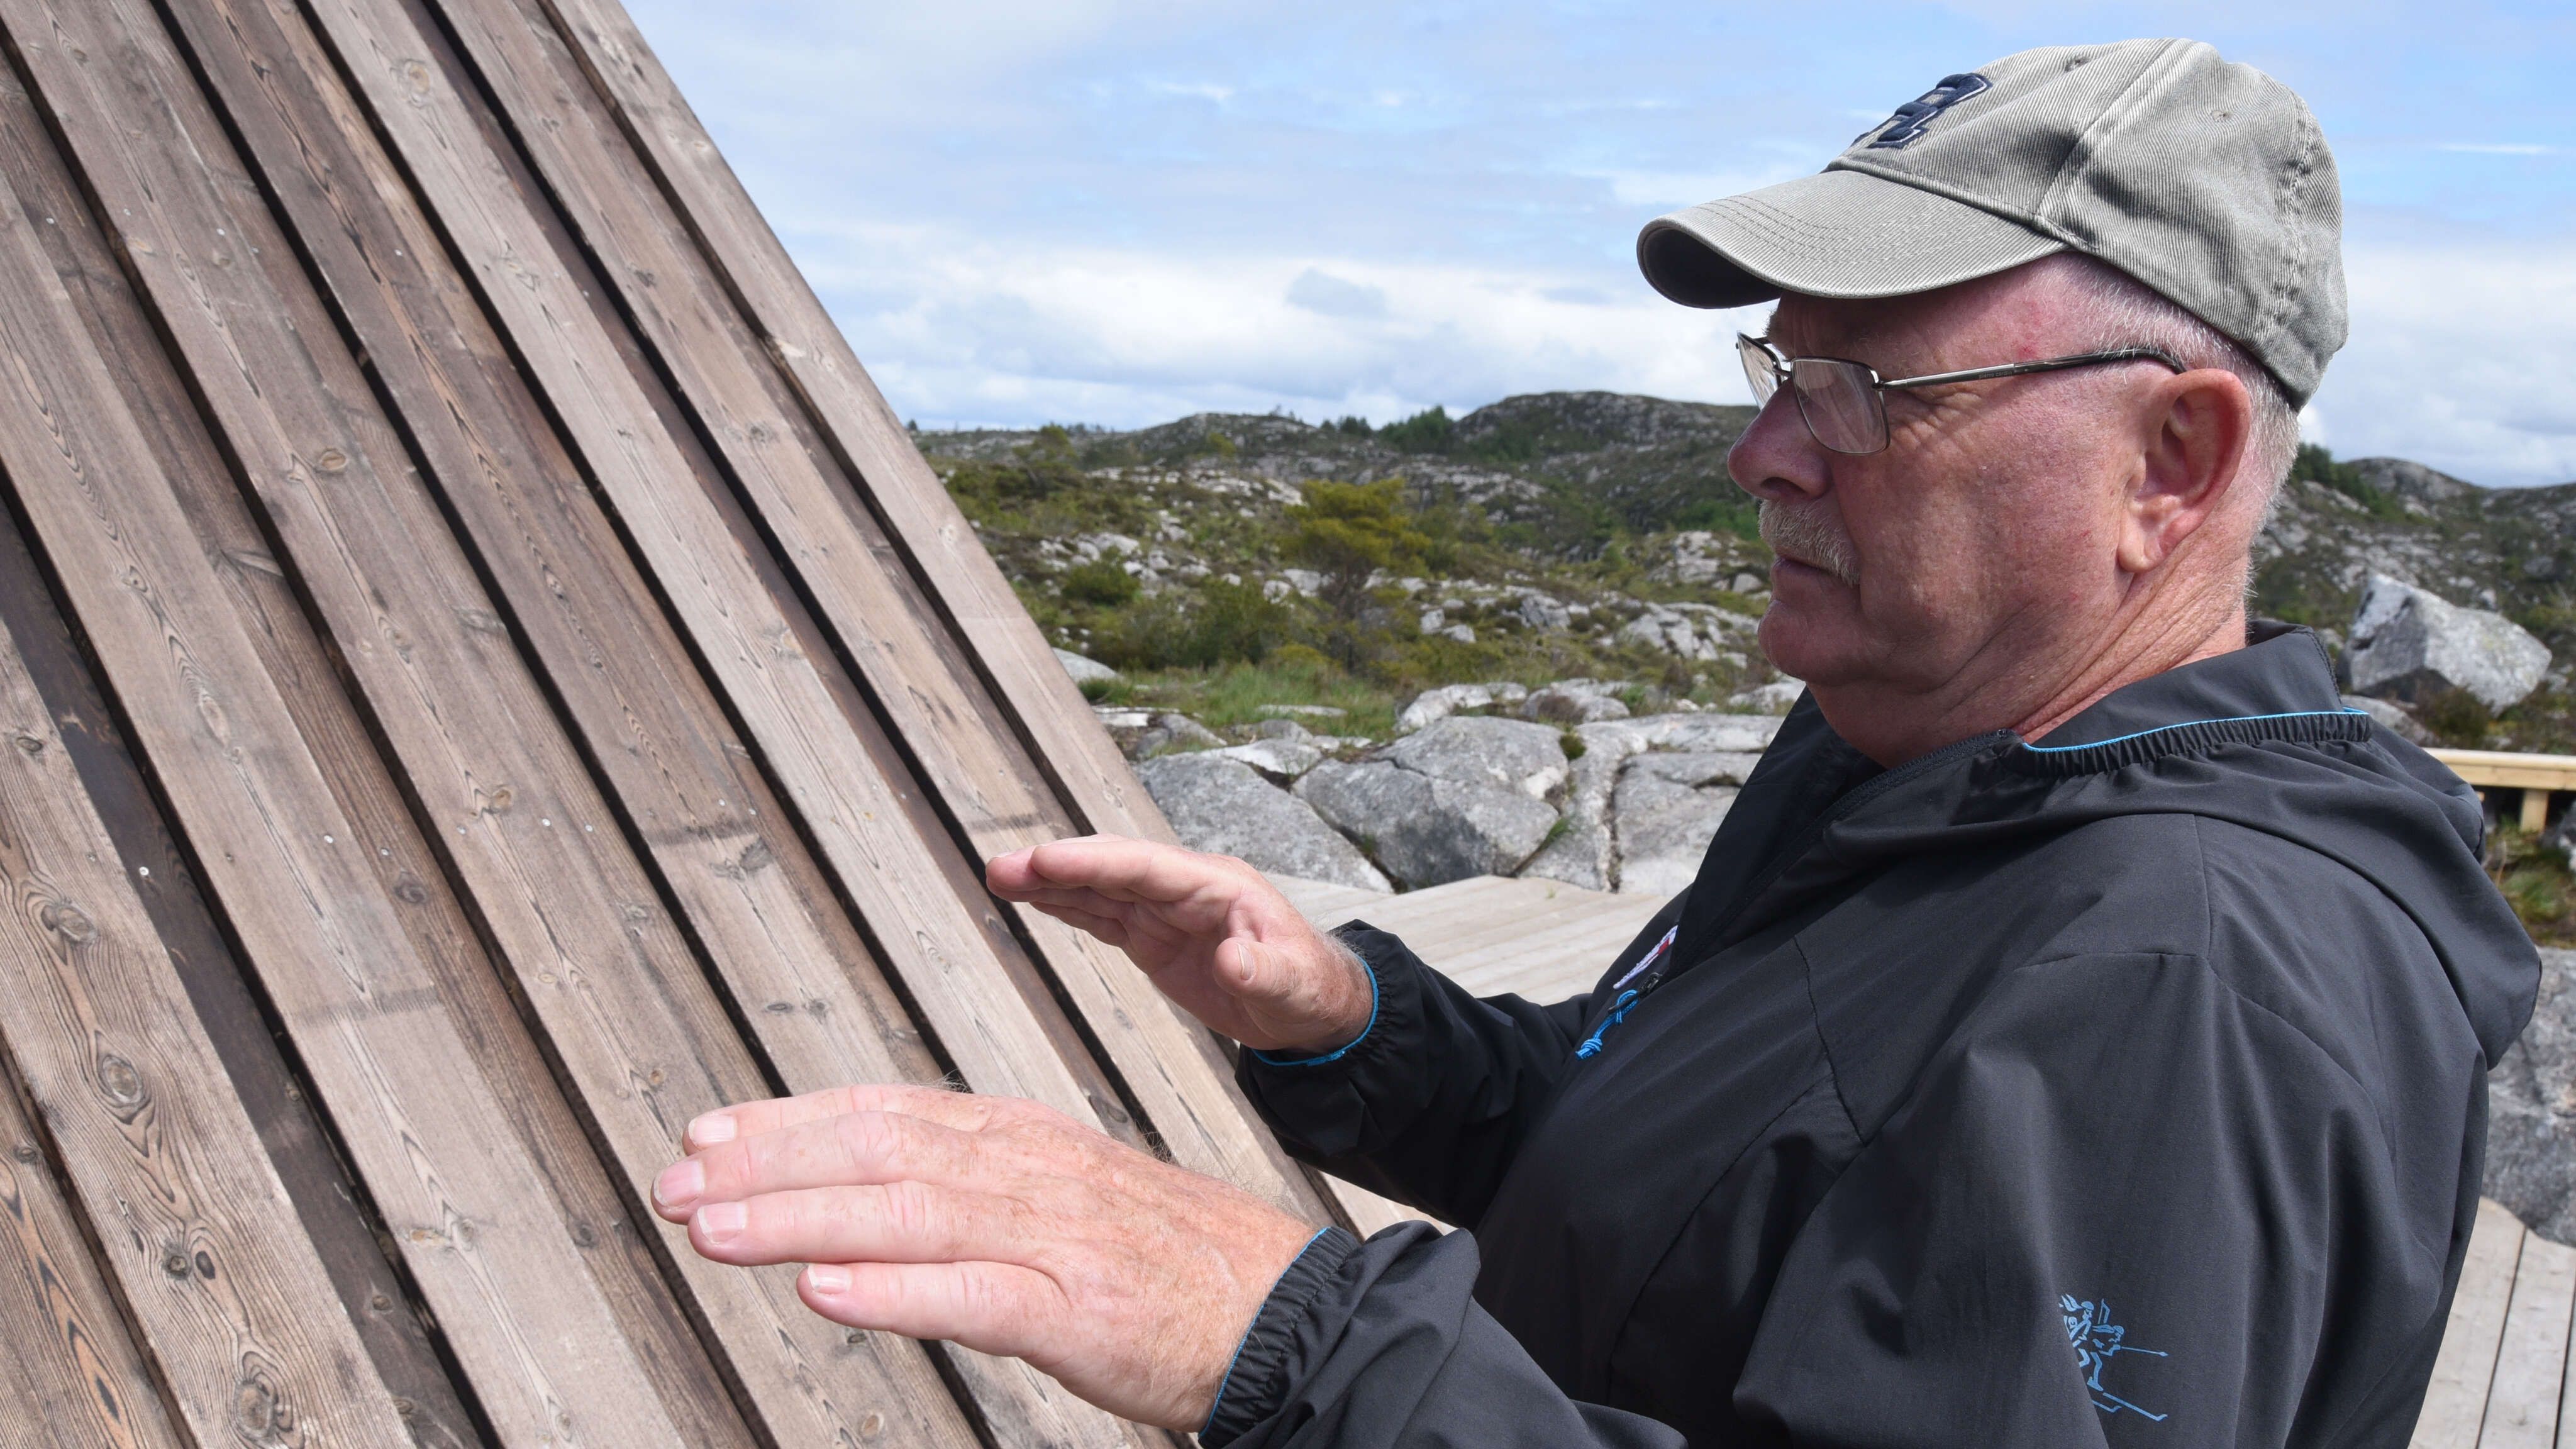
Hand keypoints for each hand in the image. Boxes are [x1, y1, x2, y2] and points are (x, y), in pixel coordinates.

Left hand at [651, 1083, 1317, 1428]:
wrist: (1282, 1308)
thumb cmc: (1168, 1263)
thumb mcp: (1059, 1201)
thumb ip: (966, 1194)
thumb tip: (861, 1206)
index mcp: (1023, 1140)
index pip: (887, 1111)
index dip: (790, 1120)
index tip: (708, 1133)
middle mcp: (1030, 1173)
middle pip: (880, 1150)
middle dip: (766, 1164)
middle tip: (676, 1182)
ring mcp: (1054, 1239)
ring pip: (908, 1212)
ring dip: (799, 1218)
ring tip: (714, 1228)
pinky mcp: (1079, 1313)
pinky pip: (975, 1297)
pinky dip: (895, 1291)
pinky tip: (827, 1290)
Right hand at [986, 835, 1372, 1055]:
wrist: (1313, 1004)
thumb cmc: (1309, 986)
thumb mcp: (1294, 985)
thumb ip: (1264, 972)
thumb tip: (1234, 962)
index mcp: (1217, 886)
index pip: (1145, 866)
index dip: (1093, 862)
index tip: (1045, 861)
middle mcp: (1185, 889)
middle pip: (1113, 868)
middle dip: (1059, 866)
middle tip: (1002, 869)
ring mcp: (1167, 911)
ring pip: (1100, 888)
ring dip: (1052, 883)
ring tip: (1000, 877)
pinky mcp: (1155, 936)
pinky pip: (1105, 914)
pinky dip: (1068, 906)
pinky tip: (1034, 900)